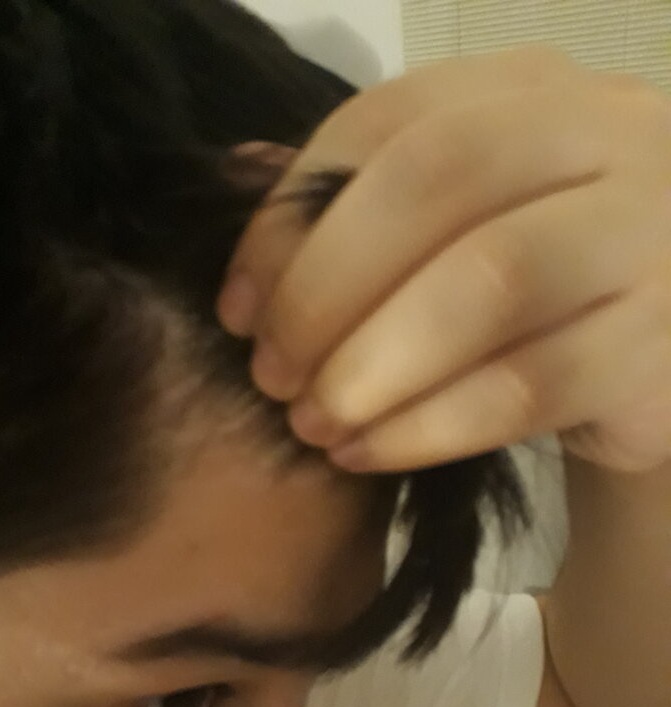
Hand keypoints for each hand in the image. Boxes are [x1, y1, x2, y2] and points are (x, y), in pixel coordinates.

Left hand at [217, 47, 670, 473]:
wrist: (649, 368)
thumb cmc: (531, 296)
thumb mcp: (454, 230)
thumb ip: (361, 208)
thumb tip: (239, 206)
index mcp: (531, 92)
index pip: (389, 124)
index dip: (293, 218)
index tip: (239, 308)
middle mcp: (607, 135)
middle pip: (437, 183)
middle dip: (326, 289)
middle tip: (272, 373)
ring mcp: (649, 236)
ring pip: (488, 283)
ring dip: (372, 365)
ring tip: (314, 423)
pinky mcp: (660, 348)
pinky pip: (528, 387)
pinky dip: (428, 427)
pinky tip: (368, 453)